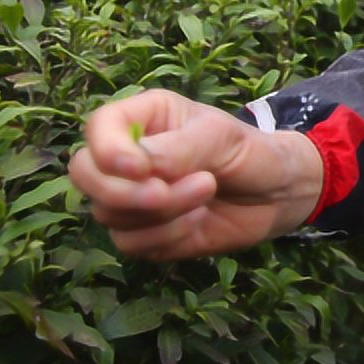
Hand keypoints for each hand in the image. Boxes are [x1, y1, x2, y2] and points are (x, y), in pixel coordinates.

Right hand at [68, 89, 322, 259]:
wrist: (278, 194)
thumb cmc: (250, 151)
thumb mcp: (220, 137)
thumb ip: (178, 149)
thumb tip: (136, 167)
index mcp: (143, 119)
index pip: (98, 128)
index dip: (108, 151)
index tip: (140, 168)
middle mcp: (129, 158)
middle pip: (85, 175)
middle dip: (123, 191)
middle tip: (164, 192)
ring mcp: (132, 197)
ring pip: (108, 214)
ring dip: (160, 212)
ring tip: (207, 192)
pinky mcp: (145, 233)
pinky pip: (131, 243)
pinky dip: (165, 236)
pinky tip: (199, 221)